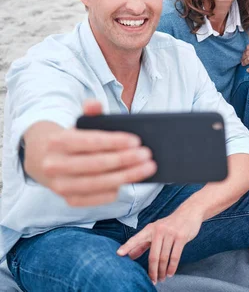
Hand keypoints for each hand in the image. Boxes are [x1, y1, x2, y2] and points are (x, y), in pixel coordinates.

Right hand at [30, 100, 156, 205]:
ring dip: (126, 176)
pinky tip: (129, 182)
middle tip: (147, 155)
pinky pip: (94, 199)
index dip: (114, 142)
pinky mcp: (68, 200)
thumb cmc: (74, 140)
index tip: (137, 141)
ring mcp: (60, 185)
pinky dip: (113, 191)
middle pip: (96, 164)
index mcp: (57, 142)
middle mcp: (54, 165)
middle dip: (125, 159)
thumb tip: (94, 103)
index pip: (90, 141)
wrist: (46, 160)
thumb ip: (90, 113)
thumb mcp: (80, 124)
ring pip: (97, 183)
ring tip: (148, 168)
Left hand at [117, 207, 202, 283]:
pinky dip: (172, 267)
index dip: (128, 246)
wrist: (189, 212)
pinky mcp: (181, 237)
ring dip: (163, 271)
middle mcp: (159, 230)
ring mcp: (171, 233)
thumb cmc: (170, 224)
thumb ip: (143, 243)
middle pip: (153, 255)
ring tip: (162, 278)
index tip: (119, 253)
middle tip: (153, 280)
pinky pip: (175, 256)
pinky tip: (170, 273)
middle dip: (152, 271)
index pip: (137, 238)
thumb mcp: (156, 230)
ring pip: (164, 257)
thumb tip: (130, 256)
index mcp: (150, 229)